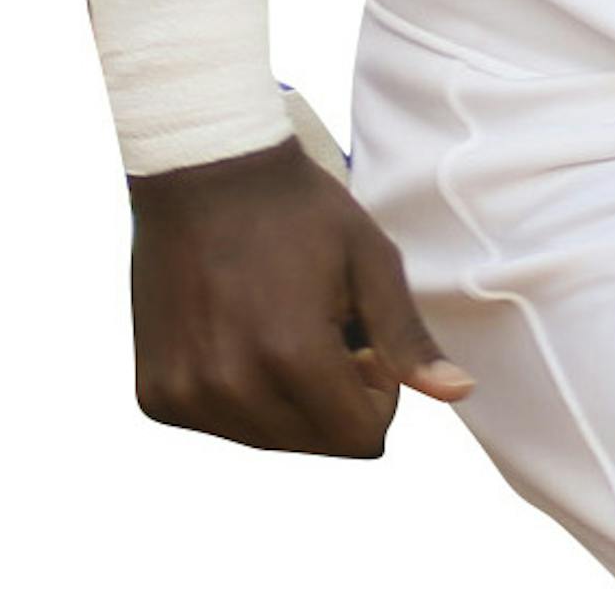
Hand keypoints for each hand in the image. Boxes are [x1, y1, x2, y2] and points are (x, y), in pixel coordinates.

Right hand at [128, 135, 473, 455]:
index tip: (360, 337)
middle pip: (315, 445)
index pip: (361, 439)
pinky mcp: (155, 394)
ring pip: (267, 440)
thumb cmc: (297, 209)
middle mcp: (232, 388)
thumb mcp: (368, 258)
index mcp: (292, 356)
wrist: (203, 169)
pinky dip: (238, 394)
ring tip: (277, 325)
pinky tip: (236, 333)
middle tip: (319, 325)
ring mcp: (186, 394)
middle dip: (334, 399)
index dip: (376, 392)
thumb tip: (458, 393)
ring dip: (286, 400)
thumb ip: (408, 338)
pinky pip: (218, 424)